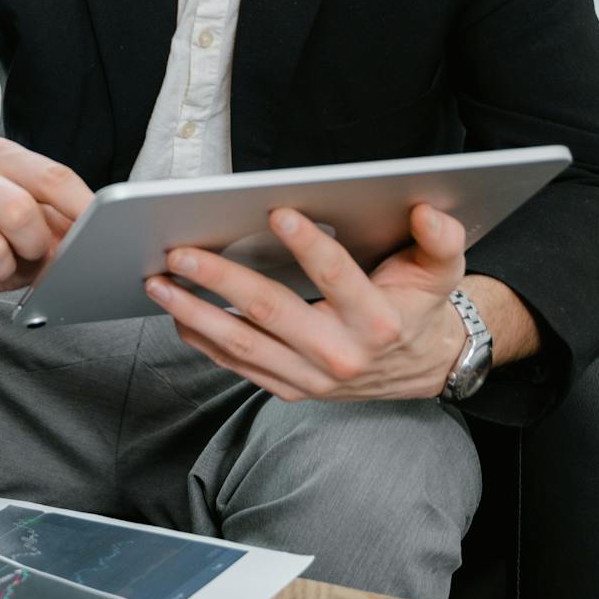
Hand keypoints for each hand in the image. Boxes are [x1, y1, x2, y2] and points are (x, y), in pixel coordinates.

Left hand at [144, 203, 469, 401]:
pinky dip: (202, 339)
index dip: (310, 245)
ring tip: (157, 281)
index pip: (338, 278)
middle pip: (270, 312)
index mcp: (379, 321)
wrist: (423, 366)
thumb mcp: (440, 270)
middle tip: (179, 251)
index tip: (277, 212)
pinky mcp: (290, 389)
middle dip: (220, 279)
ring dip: (194, 312)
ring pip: (243, 344)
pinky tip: (174, 311)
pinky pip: (238, 365)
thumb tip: (427, 209)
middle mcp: (341, 355)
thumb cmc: (418, 304)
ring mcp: (311, 378)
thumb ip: (438, 239)